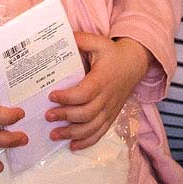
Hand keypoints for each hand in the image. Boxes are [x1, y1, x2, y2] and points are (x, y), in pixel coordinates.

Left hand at [47, 33, 149, 150]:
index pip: (84, 93)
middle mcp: (107, 97)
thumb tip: (60, 37)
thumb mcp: (98, 42)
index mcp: (102, 79)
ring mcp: (110, 109)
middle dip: (65, 117)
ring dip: (72, 134)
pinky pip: (100, 133)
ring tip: (54, 135)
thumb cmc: (113, 53)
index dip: (68, 97)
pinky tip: (72, 146)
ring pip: (92, 127)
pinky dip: (86, 142)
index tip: (51, 96)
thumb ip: (80, 39)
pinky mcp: (111, 116)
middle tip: (48, 116)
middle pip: (86, 114)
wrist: (135, 64)